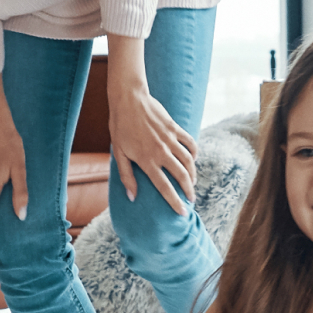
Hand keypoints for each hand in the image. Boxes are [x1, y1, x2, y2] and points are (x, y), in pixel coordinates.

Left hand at [104, 38, 196, 213]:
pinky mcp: (175, 128)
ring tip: (192, 183)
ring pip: (189, 161)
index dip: (175, 202)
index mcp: (147, 161)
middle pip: (182, 176)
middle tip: (191, 200)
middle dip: (189, 191)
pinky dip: (194, 153)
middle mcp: (161, 152)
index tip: (182, 213)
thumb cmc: (120, 127)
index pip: (165, 187)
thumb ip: (126, 176)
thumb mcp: (118, 153)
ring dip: (193, 175)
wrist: (129, 99)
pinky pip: (190, 143)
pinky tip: (193, 160)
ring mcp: (170, 140)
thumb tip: (132, 196)